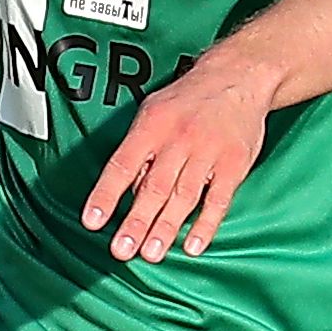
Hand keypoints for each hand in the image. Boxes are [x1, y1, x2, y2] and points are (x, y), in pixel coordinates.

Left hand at [80, 50, 274, 261]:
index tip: (93, 221)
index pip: (122, 165)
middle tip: (122, 250)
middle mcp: (179, 139)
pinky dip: (206, 225)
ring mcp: (208, 152)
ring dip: (166, 228)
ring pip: (183, 197)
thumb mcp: (153, 112)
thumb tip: (127, 192)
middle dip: (136, 222)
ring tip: (150, 253)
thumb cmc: (189, 99)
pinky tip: (193, 246)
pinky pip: (218, 199)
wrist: (238, 76)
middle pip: (153, 188)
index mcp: (152, 126)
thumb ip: (140, 150)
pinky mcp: (234, 165)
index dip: (106, 195)